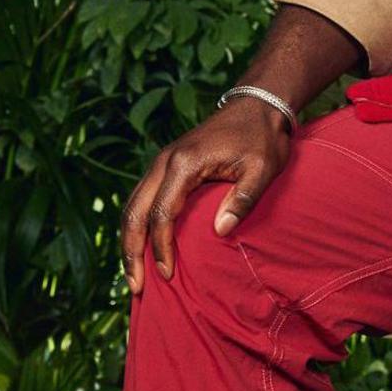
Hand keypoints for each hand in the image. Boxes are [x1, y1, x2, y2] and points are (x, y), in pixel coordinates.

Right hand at [122, 98, 292, 288]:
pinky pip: (141, 199)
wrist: (256, 104)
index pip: (162, 213)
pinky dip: (137, 225)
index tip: (168, 274)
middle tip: (136, 286)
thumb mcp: (263, 169)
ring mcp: (162, 162)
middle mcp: (164, 162)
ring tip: (133, 275)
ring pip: (131, 206)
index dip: (162, 247)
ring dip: (129, 241)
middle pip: (134, 212)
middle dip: (131, 252)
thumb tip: (220, 231)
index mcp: (184, 164)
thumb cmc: (262, 137)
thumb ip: (242, 199)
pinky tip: (142, 247)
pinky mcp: (166, 166)